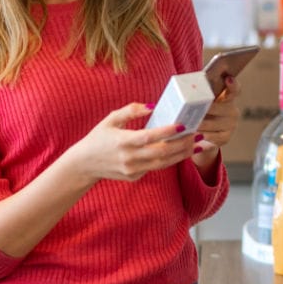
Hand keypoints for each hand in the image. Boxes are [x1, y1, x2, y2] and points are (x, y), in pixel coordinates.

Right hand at [71, 102, 197, 182]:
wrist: (85, 164)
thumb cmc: (98, 137)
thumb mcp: (111, 119)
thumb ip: (131, 111)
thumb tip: (152, 106)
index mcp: (123, 141)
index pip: (150, 137)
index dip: (167, 132)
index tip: (183, 125)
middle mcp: (129, 158)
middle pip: (161, 153)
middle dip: (182, 144)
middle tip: (198, 134)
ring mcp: (132, 170)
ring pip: (163, 163)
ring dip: (182, 154)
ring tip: (197, 145)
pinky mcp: (134, 177)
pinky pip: (155, 168)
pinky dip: (170, 160)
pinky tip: (182, 152)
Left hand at [192, 75, 239, 168]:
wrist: (205, 134)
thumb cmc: (201, 112)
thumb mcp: (202, 102)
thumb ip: (199, 94)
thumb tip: (182, 85)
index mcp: (227, 98)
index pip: (234, 89)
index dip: (233, 84)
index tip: (228, 79)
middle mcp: (232, 111)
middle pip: (219, 108)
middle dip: (205, 109)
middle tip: (192, 108)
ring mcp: (231, 125)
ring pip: (214, 124)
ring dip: (200, 124)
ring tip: (188, 123)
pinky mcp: (226, 138)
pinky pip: (213, 137)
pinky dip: (202, 136)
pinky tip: (192, 136)